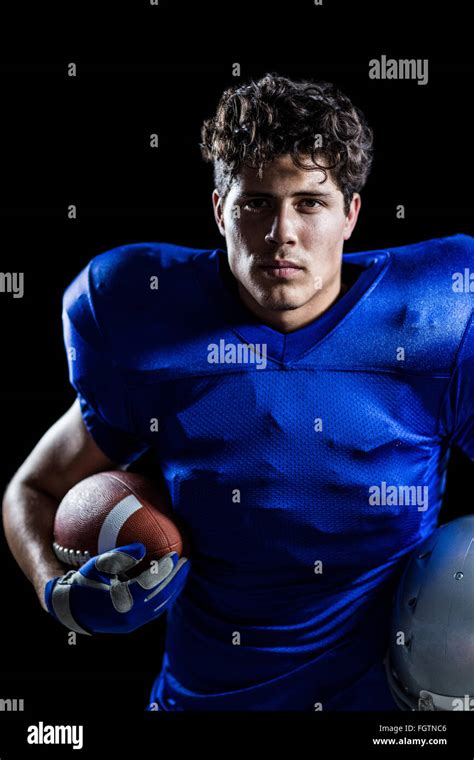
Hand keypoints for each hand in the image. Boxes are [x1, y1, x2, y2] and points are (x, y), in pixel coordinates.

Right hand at [44, 542, 189, 634]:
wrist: (71, 610)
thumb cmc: (83, 582)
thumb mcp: (96, 566)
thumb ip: (118, 556)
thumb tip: (142, 548)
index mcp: (121, 603)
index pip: (150, 585)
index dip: (165, 570)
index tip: (176, 554)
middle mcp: (130, 617)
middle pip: (161, 596)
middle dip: (177, 579)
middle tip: (187, 561)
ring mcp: (133, 623)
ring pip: (161, 605)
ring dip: (174, 587)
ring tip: (184, 570)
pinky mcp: (134, 624)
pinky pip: (156, 609)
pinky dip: (166, 595)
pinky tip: (171, 581)